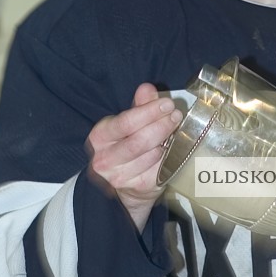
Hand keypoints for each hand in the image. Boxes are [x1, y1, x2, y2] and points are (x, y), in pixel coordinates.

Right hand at [87, 83, 182, 229]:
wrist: (125, 186)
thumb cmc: (126, 147)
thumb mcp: (127, 125)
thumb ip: (138, 106)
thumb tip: (147, 89)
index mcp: (99, 138)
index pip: (125, 123)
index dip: (149, 112)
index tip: (167, 104)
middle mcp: (105, 160)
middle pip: (140, 141)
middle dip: (162, 125)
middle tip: (176, 115)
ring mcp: (121, 177)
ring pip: (152, 155)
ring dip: (168, 141)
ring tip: (174, 130)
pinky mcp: (139, 187)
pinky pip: (161, 168)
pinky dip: (171, 156)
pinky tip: (173, 148)